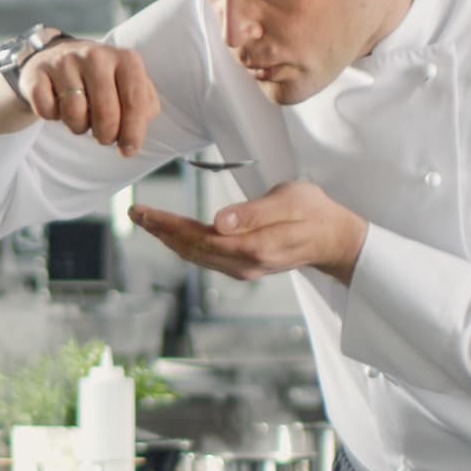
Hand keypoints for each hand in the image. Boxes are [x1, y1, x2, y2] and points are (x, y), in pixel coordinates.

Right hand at [0, 36, 164, 153]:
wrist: (54, 56)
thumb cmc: (99, 79)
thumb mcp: (127, 85)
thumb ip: (143, 106)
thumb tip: (136, 134)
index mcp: (125, 59)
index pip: (135, 102)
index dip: (133, 132)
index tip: (128, 150)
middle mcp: (95, 55)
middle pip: (106, 112)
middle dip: (105, 135)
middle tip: (103, 136)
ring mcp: (64, 61)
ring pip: (74, 113)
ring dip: (77, 126)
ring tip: (79, 117)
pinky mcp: (38, 72)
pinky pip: (46, 110)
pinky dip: (51, 116)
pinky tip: (56, 106)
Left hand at [130, 182, 368, 284]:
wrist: (334, 238)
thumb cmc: (314, 213)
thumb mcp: (290, 201)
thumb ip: (254, 212)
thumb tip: (218, 221)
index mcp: (252, 247)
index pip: (199, 237)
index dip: (168, 226)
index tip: (145, 212)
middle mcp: (243, 264)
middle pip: (191, 249)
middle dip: (160, 232)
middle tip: (136, 212)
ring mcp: (243, 268)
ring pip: (196, 255)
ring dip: (169, 239)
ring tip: (147, 221)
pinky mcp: (244, 265)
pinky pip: (206, 256)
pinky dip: (185, 244)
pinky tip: (174, 235)